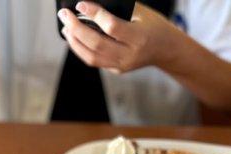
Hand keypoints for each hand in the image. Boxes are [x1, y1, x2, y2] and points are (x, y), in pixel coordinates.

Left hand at [58, 1, 180, 72]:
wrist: (166, 50)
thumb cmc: (154, 26)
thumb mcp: (142, 12)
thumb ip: (118, 9)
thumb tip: (90, 5)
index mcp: (139, 38)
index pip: (111, 27)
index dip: (94, 14)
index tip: (80, 4)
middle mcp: (130, 55)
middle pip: (97, 44)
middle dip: (76, 28)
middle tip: (64, 15)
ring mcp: (122, 65)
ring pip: (91, 57)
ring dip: (74, 41)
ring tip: (66, 27)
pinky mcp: (117, 70)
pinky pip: (94, 61)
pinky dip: (81, 49)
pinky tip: (75, 37)